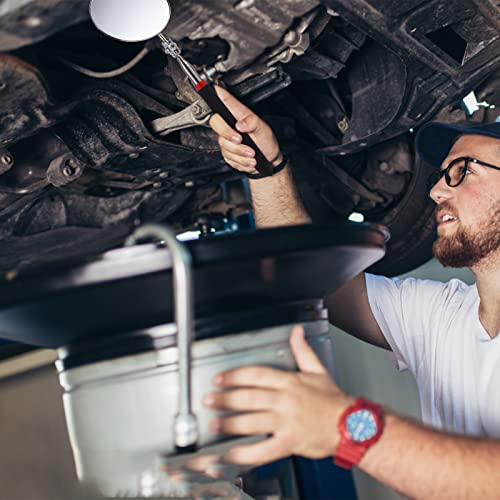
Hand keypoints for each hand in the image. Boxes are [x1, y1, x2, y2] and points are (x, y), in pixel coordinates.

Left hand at [203, 326, 353, 465]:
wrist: (351, 427)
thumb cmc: (333, 401)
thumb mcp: (317, 370)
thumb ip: (302, 350)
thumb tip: (296, 331)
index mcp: (290, 382)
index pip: (256, 374)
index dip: (234, 375)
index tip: (219, 378)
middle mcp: (286, 400)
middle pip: (249, 397)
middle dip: (225, 399)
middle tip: (209, 400)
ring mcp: (287, 422)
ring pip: (252, 421)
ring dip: (230, 423)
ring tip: (214, 424)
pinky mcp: (289, 443)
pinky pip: (263, 449)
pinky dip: (245, 453)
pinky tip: (232, 452)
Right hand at [209, 86, 282, 174]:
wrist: (268, 160)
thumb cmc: (265, 140)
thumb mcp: (263, 128)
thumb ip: (252, 122)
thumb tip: (240, 124)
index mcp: (238, 114)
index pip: (224, 100)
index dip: (217, 94)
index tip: (214, 88)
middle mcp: (230, 125)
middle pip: (215, 123)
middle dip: (227, 134)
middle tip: (240, 139)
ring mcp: (227, 140)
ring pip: (224, 145)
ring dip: (240, 152)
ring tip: (252, 153)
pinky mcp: (228, 153)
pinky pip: (229, 157)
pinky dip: (241, 160)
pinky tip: (249, 159)